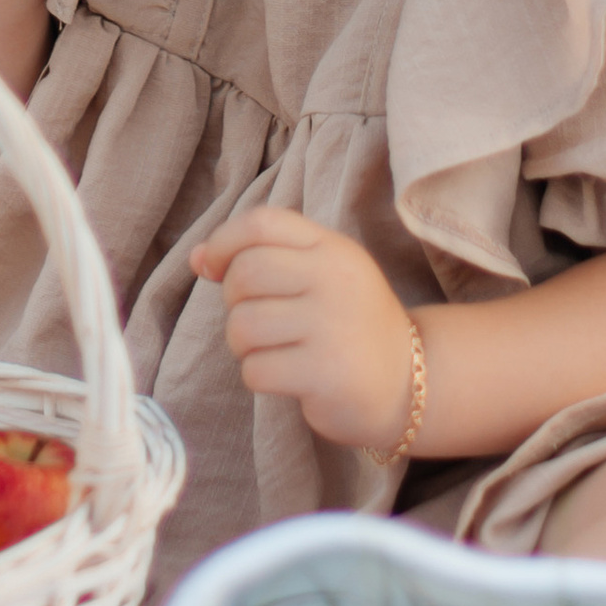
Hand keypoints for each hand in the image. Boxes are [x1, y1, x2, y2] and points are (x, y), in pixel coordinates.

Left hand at [189, 205, 415, 455]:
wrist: (408, 382)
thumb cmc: (348, 324)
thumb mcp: (317, 277)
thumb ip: (261, 259)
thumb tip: (197, 259)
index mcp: (332, 248)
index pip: (261, 223)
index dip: (223, 242)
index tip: (213, 269)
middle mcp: (335, 279)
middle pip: (245, 274)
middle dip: (233, 301)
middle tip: (255, 319)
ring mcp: (332, 325)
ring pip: (243, 325)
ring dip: (242, 344)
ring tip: (271, 349)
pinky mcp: (325, 372)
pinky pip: (256, 369)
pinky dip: (258, 376)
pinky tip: (286, 375)